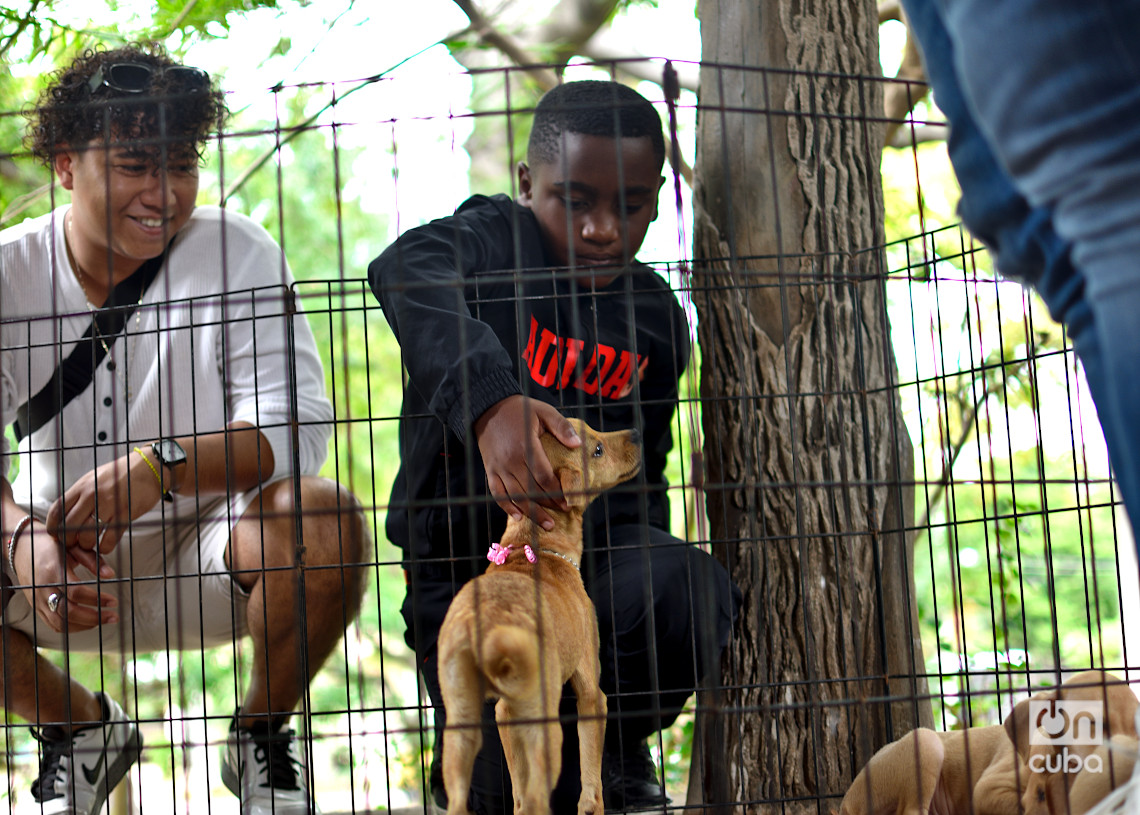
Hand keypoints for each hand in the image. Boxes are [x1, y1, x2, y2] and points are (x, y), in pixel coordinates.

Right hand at [14, 522, 118, 631]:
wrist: (23, 549)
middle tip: (114, 617)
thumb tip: (111, 575)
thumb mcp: (73, 547)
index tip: (114, 602)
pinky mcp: (35, 607)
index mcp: (53, 571)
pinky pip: (52, 624)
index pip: (76, 592)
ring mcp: (37, 600)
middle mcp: (43, 588)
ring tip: (103, 620)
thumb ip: (92, 560)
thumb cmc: (53, 546)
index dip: (96, 599)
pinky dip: (71, 628)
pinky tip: (87, 623)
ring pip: (60, 623)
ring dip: (85, 626)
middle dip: (94, 618)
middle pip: (68, 612)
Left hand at [45, 450, 164, 552]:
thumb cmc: (123, 472)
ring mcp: (109, 504)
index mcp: (83, 485)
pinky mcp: (125, 514)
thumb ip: (81, 493)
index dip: (53, 526)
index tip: (56, 534)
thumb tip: (67, 513)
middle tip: (73, 543)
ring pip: (87, 534)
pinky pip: (109, 539)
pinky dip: (104, 547)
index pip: (58, 509)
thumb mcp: (96, 477)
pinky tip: (105, 546)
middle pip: (70, 525)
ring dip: (86, 545)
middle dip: (68, 540)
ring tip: (90, 544)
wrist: (149, 467)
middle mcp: (93, 494)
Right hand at [474, 395, 580, 529]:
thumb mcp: (544, 411)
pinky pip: (497, 493)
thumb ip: (561, 427)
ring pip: (515, 496)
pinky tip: (518, 516)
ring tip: (545, 524)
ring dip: (531, 512)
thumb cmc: (520, 410)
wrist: (488, 408)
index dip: (556, 492)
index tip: (568, 502)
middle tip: (560, 517)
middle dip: (547, 506)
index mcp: (526, 446)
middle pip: (530, 490)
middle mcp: (511, 460)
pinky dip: (507, 507)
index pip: (543, 477)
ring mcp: (499, 467)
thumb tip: (578, 444)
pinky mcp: (490, 470)